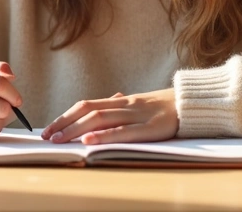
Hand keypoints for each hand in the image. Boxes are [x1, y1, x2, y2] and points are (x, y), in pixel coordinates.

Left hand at [41, 88, 177, 144]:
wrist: (193, 103)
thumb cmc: (165, 106)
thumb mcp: (140, 103)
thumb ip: (122, 105)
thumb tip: (108, 99)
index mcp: (121, 101)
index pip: (86, 105)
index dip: (65, 116)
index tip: (49, 128)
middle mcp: (124, 105)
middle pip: (88, 110)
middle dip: (64, 124)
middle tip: (47, 137)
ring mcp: (136, 115)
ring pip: (100, 119)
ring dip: (76, 129)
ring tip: (60, 140)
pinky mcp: (150, 128)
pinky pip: (123, 131)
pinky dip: (104, 136)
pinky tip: (89, 141)